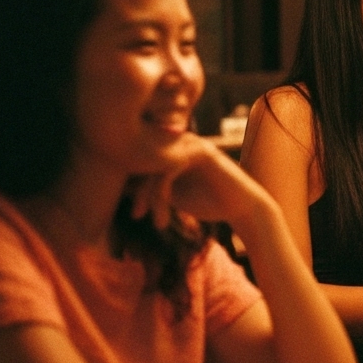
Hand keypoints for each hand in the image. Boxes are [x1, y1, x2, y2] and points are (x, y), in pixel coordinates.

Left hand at [129, 134, 264, 230]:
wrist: (242, 207)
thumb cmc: (208, 201)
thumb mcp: (172, 195)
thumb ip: (150, 187)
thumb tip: (120, 188)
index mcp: (172, 149)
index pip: (140, 161)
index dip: (131, 186)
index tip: (135, 213)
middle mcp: (180, 142)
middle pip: (144, 161)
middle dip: (138, 191)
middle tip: (137, 215)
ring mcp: (191, 145)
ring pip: (154, 167)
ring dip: (150, 197)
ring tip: (155, 221)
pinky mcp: (201, 153)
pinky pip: (168, 170)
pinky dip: (162, 196)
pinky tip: (165, 216)